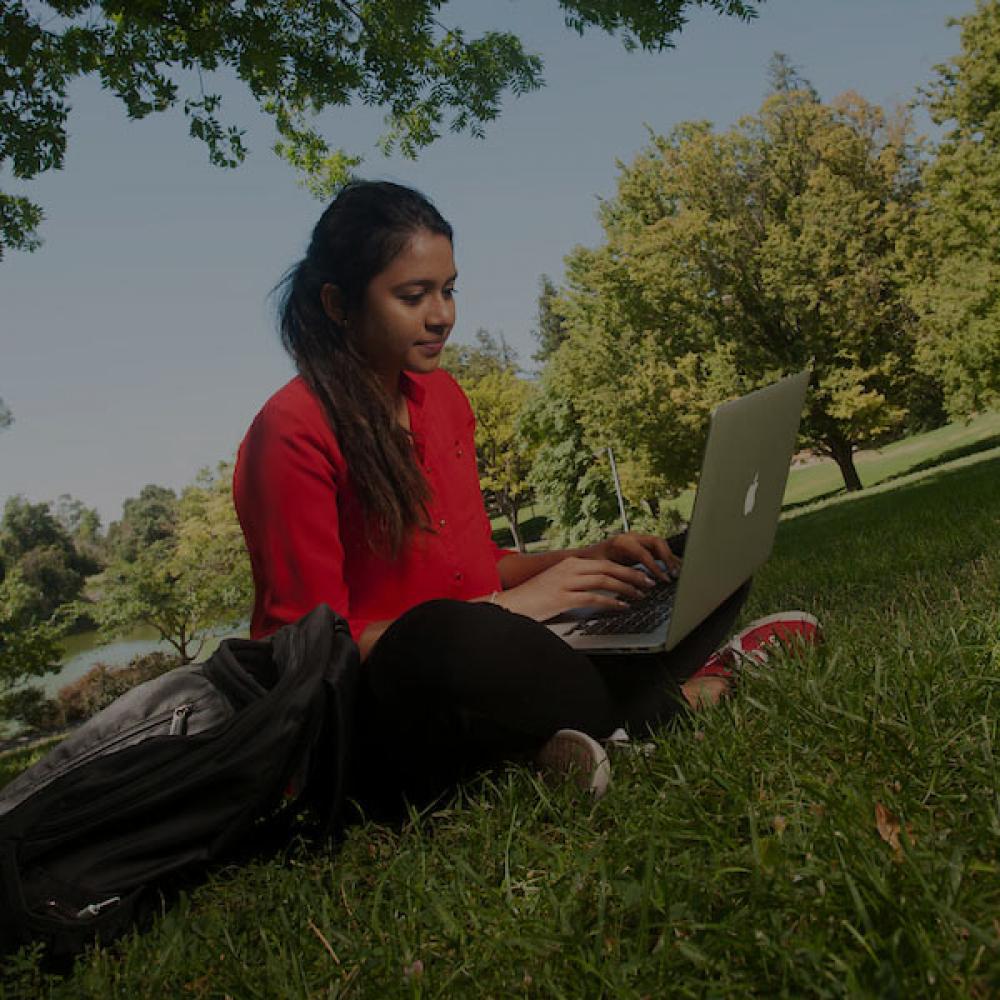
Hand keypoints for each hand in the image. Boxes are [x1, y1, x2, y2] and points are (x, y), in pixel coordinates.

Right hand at [496, 555, 655, 621]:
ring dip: (625, 588)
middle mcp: (569, 568)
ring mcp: (565, 582)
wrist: (511, 605)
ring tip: (639, 596)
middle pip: (608, 568)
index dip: (626, 569)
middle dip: (632, 576)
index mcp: (570, 562)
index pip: (605, 562)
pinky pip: (593, 598)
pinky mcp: (562, 597)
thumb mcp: (559, 582)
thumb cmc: (536, 597)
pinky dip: (611, 602)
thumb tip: (603, 587)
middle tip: (648, 584)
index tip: (641, 576)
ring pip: (604, 580)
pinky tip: (622, 607)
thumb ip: (579, 581)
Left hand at [582, 532, 680, 580]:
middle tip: (674, 574)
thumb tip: (636, 584)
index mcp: (622, 542)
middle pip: (657, 542)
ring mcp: (637, 540)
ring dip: (670, 557)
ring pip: (660, 545)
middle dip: (667, 558)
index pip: (644, 553)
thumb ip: (618, 574)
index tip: (662, 580)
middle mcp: (632, 537)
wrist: (585, 556)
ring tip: (677, 572)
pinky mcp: (641, 546)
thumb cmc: (591, 563)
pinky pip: (658, 549)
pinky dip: (667, 558)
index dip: (655, 567)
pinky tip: (675, 568)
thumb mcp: (601, 568)